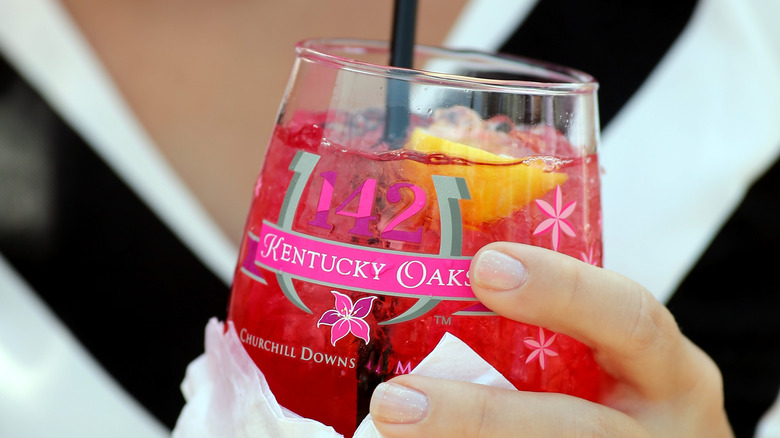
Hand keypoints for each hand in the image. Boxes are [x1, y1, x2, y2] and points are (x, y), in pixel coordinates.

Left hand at [369, 242, 733, 436]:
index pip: (630, 318)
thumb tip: (440, 286)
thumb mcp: (612, 360)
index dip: (561, 290)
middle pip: (579, 429)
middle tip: (395, 402)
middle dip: (482, 418)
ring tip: (392, 428)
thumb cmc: (621, 399)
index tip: (485, 268)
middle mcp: (659, 430)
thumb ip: (553, 332)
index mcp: (670, 374)